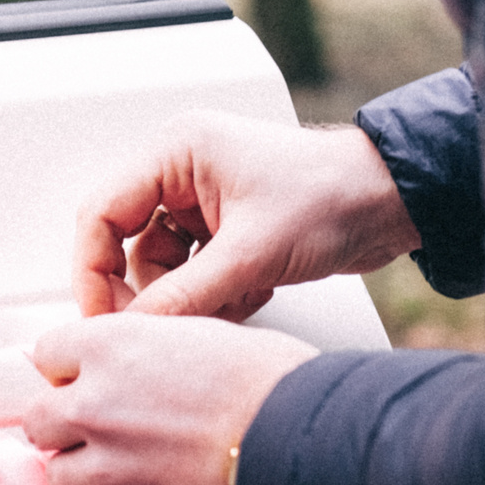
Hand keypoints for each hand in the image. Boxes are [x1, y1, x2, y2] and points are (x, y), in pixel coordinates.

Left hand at [24, 314, 318, 484]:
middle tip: (104, 426)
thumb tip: (129, 366)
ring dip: (88, 471)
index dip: (71, 368)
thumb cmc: (272, 386)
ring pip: (60, 475)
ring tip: (131, 466)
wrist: (303, 448)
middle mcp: (94, 404)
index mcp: (111, 347)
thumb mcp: (200, 335)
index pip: (48, 354)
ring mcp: (106, 466)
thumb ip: (145, 350)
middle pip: (40, 420)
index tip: (86, 378)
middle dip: (67, 424)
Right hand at [73, 111, 421, 319]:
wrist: (392, 204)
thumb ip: (183, 297)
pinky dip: (217, 295)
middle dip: (152, 290)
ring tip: (238, 296)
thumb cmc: (333, 197)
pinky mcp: (225, 230)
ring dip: (193, 297)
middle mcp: (182, 172)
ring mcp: (203, 202)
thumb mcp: (250, 255)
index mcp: (177, 152)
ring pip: (162, 268)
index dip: (93, 271)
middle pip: (127, 244)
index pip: (101, 213)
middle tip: (165, 325)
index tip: (100, 319)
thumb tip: (133, 333)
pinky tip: (255, 291)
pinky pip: (194, 276)